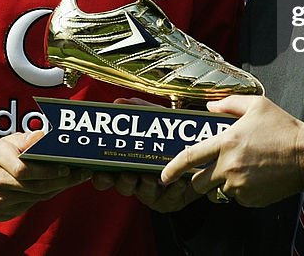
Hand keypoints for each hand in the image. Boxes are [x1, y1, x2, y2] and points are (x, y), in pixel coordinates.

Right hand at [0, 130, 90, 221]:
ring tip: (75, 178)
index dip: (48, 171)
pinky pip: (29, 205)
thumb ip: (27, 139)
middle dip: (60, 180)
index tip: (68, 167)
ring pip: (35, 197)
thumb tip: (44, 135)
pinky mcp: (1, 213)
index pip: (25, 169)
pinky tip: (57, 187)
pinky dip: (45, 196)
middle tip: (81, 173)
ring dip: (57, 188)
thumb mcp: (6, 142)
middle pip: (34, 186)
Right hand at [89, 97, 199, 211]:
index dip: (100, 175)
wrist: (204, 151)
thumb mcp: (159, 120)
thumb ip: (141, 110)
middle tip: (128, 172)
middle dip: (123, 180)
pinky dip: (173, 188)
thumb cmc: (175, 136)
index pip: (106, 175)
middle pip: (122, 186)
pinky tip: (177, 181)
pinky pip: (167, 198)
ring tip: (152, 176)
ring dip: (147, 184)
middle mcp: (137, 180)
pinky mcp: (171, 201)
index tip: (100, 170)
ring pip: (143, 193)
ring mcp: (153, 193)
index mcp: (128, 164)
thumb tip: (119, 102)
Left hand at [159, 96, 303, 207]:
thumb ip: (229, 103)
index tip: (164, 175)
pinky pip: (236, 197)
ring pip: (218, 190)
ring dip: (222, 182)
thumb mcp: (257, 105)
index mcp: (226, 142)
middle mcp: (229, 167)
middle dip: (199, 178)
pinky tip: (254, 176)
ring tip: (241, 168)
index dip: (172, 168)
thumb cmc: (283, 129)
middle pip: (198, 182)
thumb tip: (210, 107)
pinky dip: (240, 190)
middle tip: (210, 169)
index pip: (190, 158)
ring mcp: (239, 185)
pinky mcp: (250, 199)